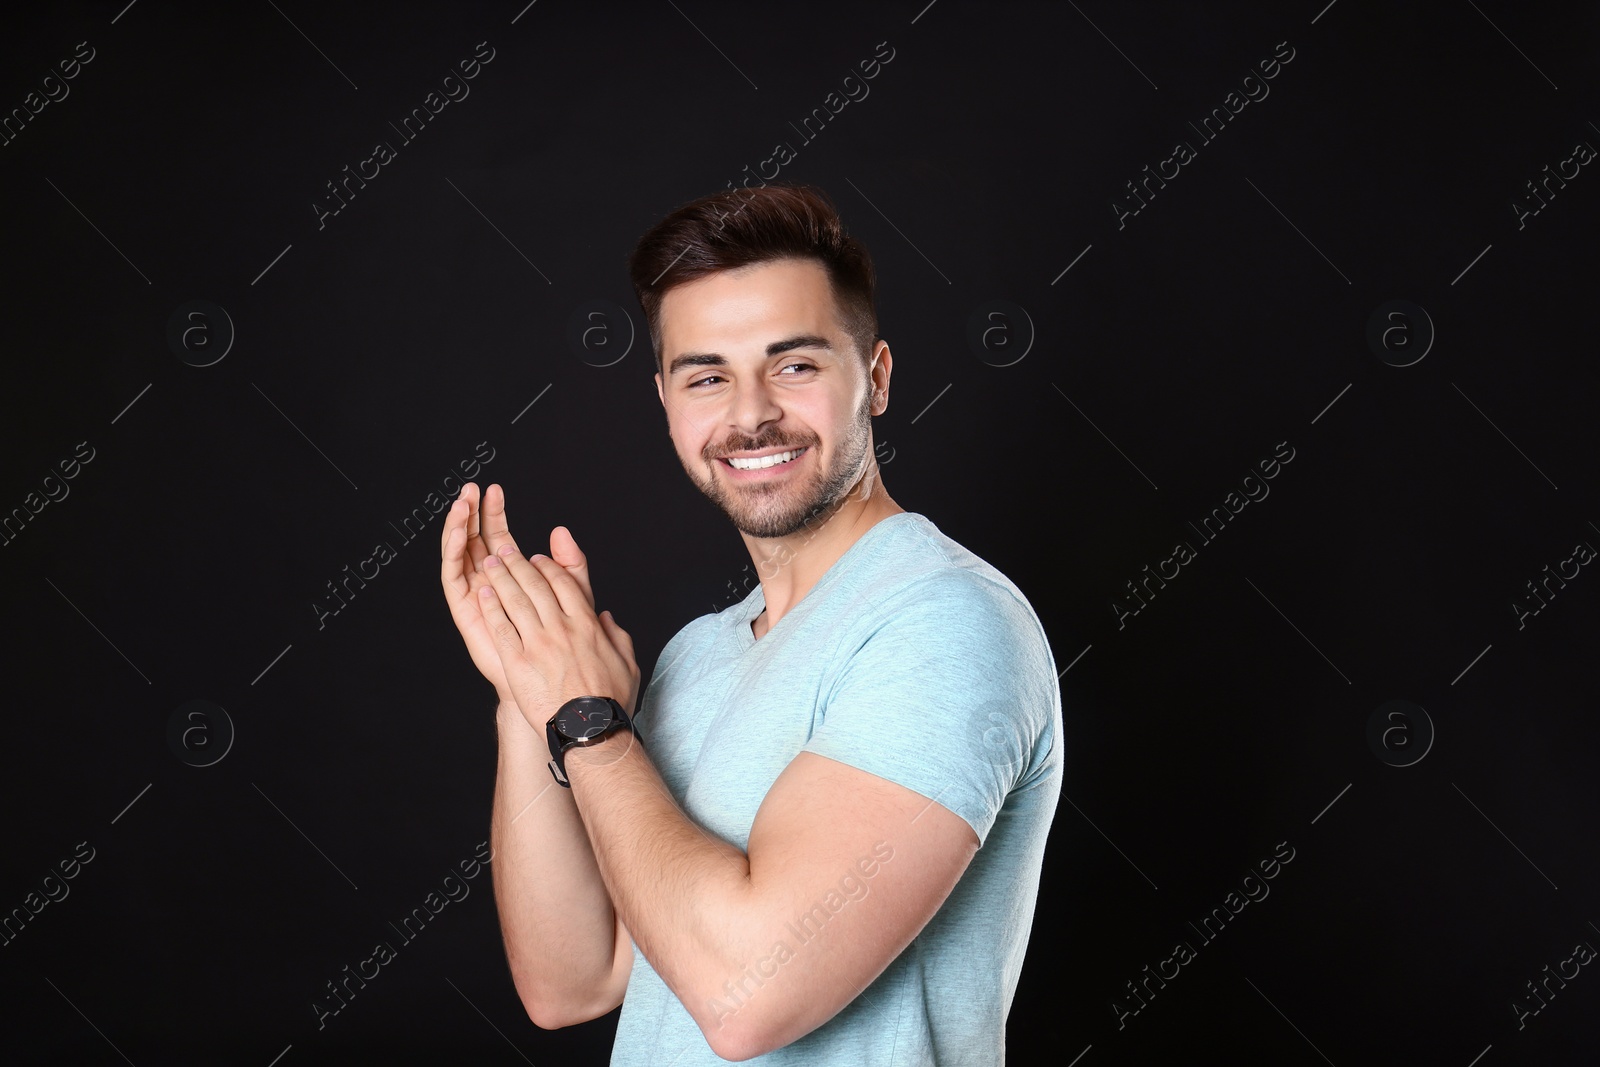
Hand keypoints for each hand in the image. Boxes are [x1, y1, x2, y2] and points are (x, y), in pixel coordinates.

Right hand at [439, 483, 599, 707]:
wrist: (552, 686)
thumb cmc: (564, 647)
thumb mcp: (573, 597)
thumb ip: (569, 564)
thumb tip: (561, 530)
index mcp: (512, 578)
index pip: (498, 536)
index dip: (494, 513)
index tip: (494, 489)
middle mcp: (489, 584)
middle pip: (475, 540)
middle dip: (472, 514)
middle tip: (472, 489)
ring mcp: (475, 597)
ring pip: (461, 555)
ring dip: (458, 528)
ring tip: (461, 505)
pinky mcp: (466, 612)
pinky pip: (454, 580)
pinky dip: (454, 557)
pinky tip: (459, 539)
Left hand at [475, 523, 640, 730]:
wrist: (590, 731)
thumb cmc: (609, 702)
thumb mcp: (626, 662)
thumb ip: (617, 635)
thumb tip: (606, 618)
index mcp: (587, 625)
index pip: (564, 584)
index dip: (548, 567)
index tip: (537, 559)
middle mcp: (561, 628)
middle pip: (535, 585)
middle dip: (518, 564)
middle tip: (505, 552)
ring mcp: (538, 644)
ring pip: (515, 601)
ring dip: (500, 578)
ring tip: (489, 564)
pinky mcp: (518, 663)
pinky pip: (501, 628)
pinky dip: (491, 608)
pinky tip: (482, 595)